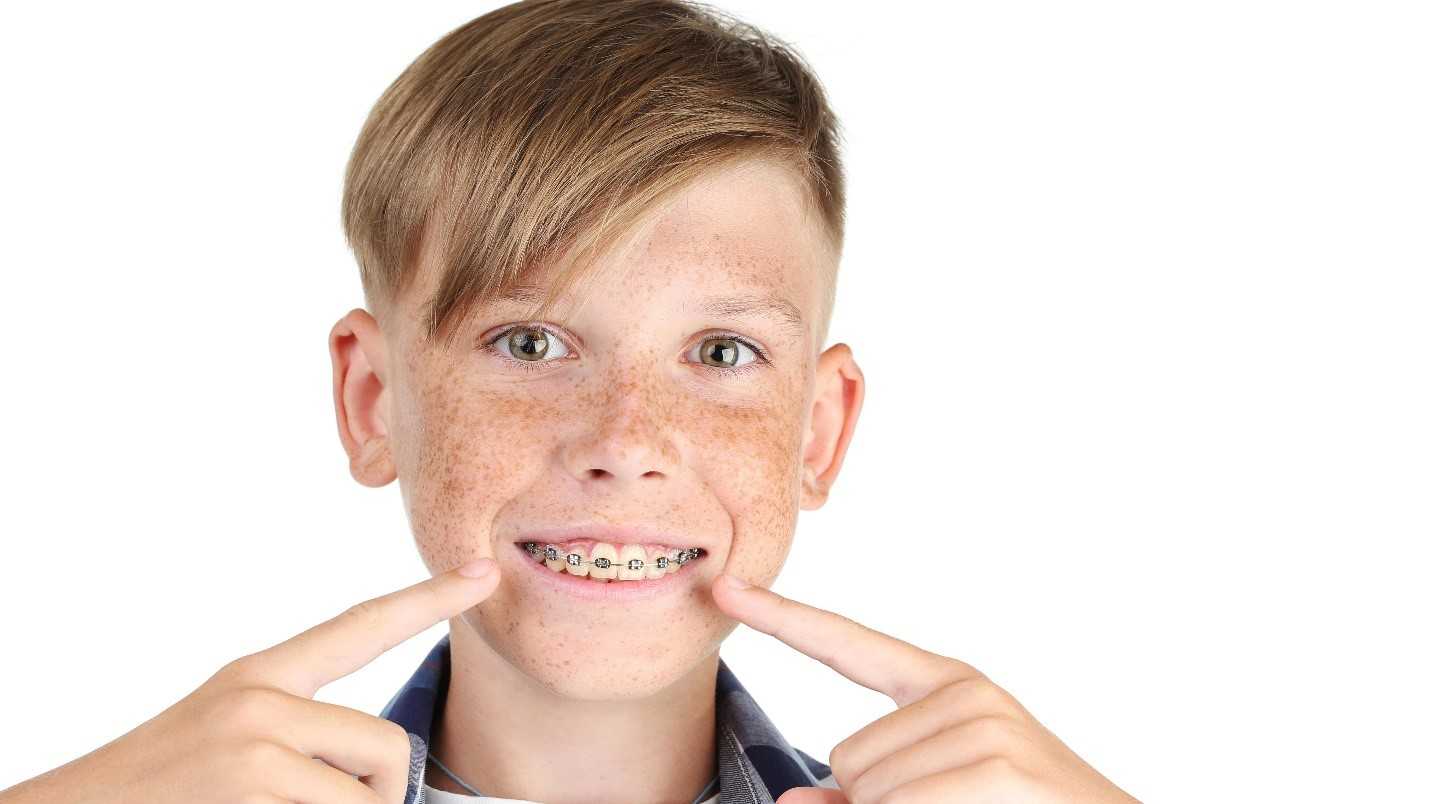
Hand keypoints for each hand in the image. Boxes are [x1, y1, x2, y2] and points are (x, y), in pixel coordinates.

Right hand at [0, 559, 501, 803]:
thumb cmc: (166, 791)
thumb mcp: (236, 743)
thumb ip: (307, 736)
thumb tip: (387, 770)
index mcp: (261, 676)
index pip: (362, 626)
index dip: (430, 599)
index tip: (486, 570)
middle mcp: (260, 698)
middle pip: (387, 747)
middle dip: (374, 798)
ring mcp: (252, 743)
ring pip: (368, 798)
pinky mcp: (249, 786)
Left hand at [712, 573, 1139, 803]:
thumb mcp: (934, 795)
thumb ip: (864, 794)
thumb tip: (793, 803)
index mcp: (946, 689)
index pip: (848, 646)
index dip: (782, 617)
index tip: (726, 586)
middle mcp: (965, 693)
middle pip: (846, 758)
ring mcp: (983, 724)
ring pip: (867, 790)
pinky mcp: (995, 763)